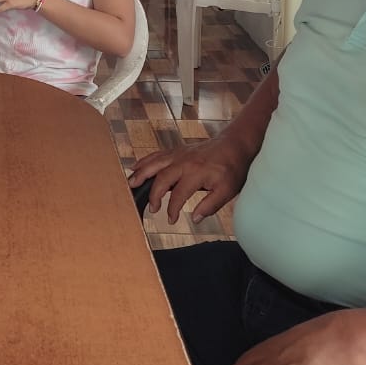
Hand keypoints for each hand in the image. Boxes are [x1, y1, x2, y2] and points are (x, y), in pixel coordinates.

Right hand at [129, 135, 252, 223]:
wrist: (234, 144)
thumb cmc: (232, 168)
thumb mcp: (228, 190)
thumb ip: (210, 205)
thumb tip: (195, 218)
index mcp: (196, 173)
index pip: (178, 194)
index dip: (172, 209)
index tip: (171, 219)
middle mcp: (184, 162)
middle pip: (161, 178)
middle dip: (154, 195)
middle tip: (152, 208)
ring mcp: (179, 154)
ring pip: (155, 163)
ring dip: (141, 174)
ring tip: (131, 185)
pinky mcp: (177, 150)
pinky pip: (157, 155)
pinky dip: (145, 161)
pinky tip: (136, 167)